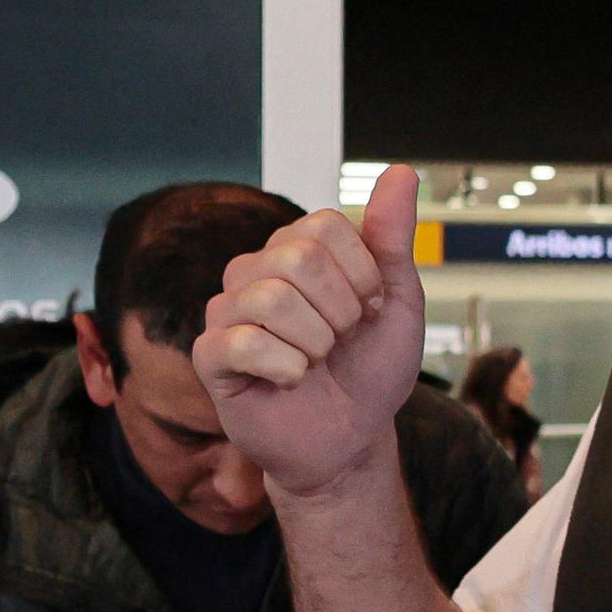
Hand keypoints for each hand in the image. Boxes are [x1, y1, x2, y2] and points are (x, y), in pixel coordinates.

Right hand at [195, 167, 425, 499]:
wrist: (350, 440)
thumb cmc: (369, 372)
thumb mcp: (397, 302)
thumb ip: (393, 238)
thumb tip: (400, 172)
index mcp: (296, 249)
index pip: (326, 226)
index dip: (363, 274)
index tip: (366, 310)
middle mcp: (254, 270)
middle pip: (299, 257)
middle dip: (340, 311)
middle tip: (339, 342)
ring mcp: (227, 311)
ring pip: (273, 299)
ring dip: (316, 344)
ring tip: (315, 363)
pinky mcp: (211, 356)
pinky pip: (244, 342)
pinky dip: (287, 368)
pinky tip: (291, 381)